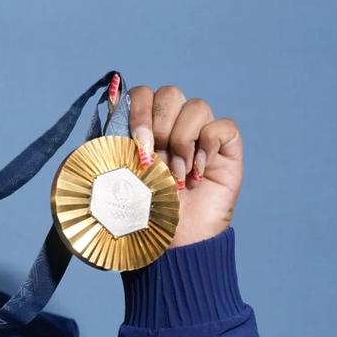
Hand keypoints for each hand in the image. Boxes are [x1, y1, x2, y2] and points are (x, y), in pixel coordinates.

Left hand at [125, 84, 242, 248]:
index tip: (137, 145)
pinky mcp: (227, 149)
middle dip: (158, 127)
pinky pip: (223, 126)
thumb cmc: (141, 213)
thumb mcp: (115, 176)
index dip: (139, 112)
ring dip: (182, 142)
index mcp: (144, 127)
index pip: (142, 93)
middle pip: (170, 93)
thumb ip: (109, 141)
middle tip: (155, 163)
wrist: (171, 243)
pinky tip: (198, 173)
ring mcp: (202, 135)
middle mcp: (173, 126)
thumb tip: (110, 99)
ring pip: (197, 106)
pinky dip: (208, 146)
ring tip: (177, 176)